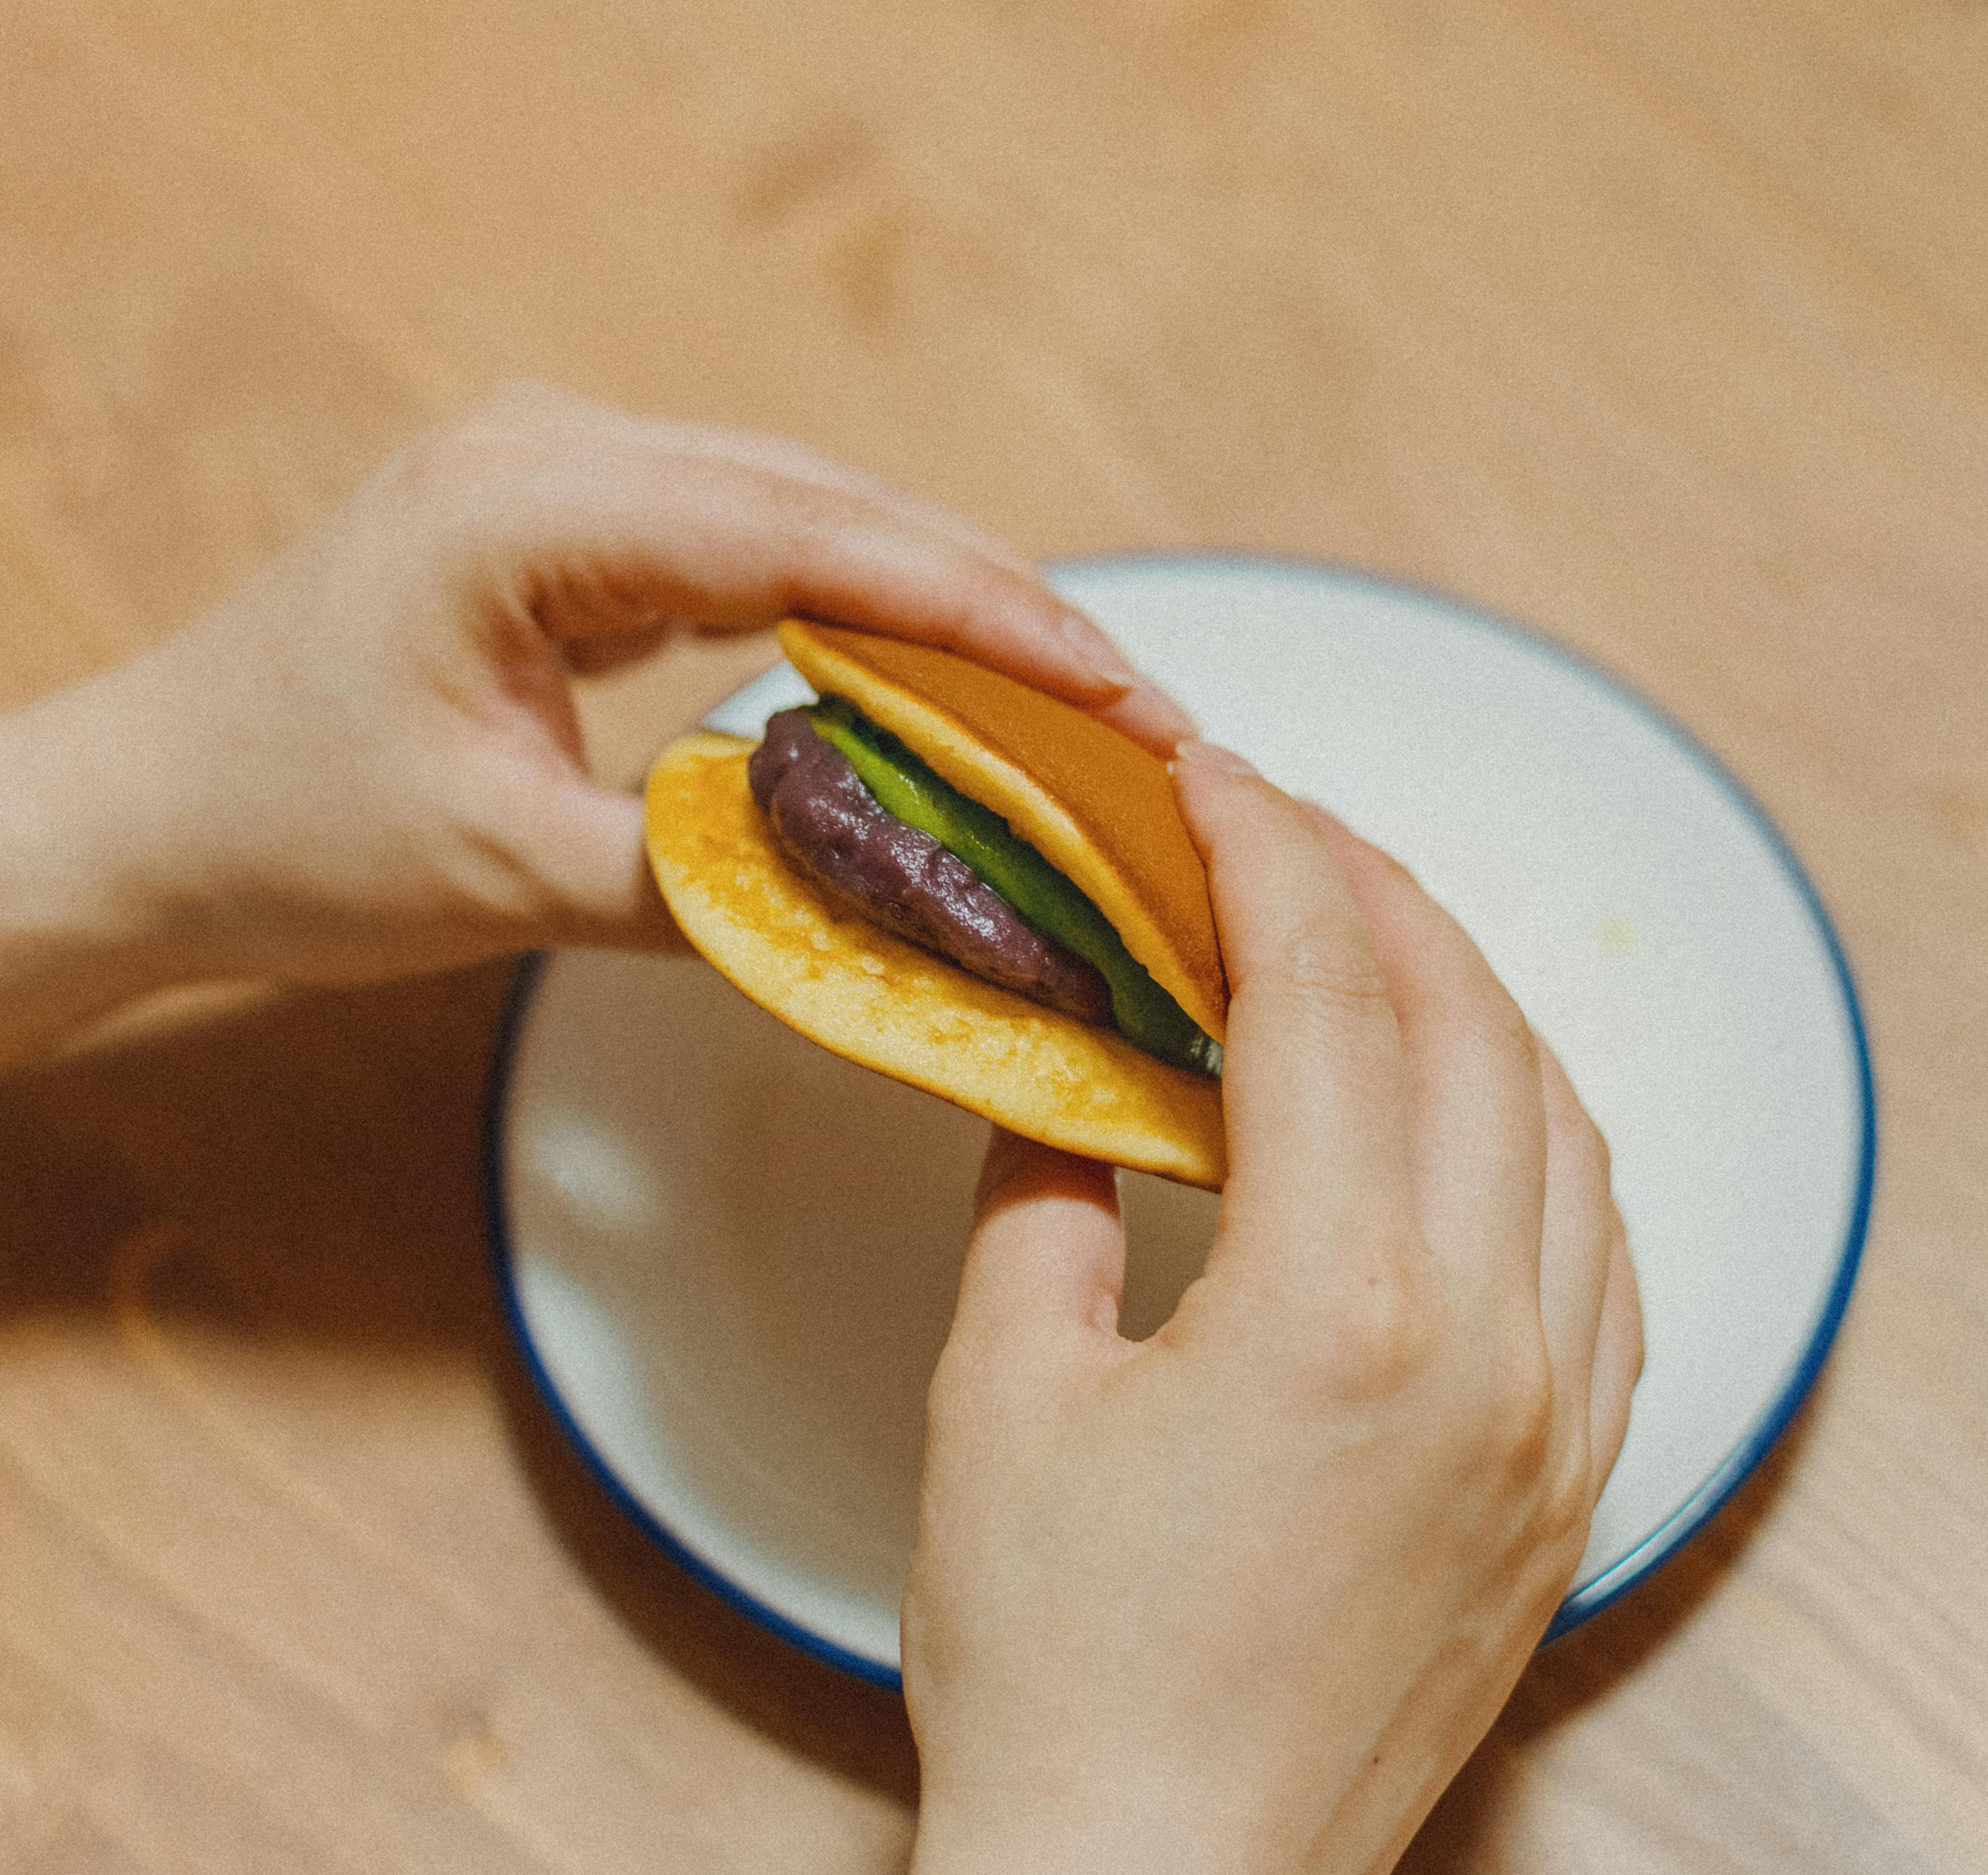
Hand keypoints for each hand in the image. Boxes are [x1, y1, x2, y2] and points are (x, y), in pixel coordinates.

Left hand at [0, 383, 1188, 1059]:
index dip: (977, 609)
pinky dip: (861, 612)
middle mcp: (553, 452)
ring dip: (942, 603)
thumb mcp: (504, 877)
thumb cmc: (282, 834)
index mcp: (524, 508)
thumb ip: (705, 883)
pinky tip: (946, 675)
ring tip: (1075, 696)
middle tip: (1134, 706)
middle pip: (831, 503)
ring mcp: (567, 479)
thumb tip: (891, 905)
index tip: (1110, 683)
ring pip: (809, 515)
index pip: (805, 535)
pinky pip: (757, 549)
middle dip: (994, 603)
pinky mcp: (579, 531)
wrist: (147, 814)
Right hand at [902, 741, 1641, 1874]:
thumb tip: (1074, 1080)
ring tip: (1376, 944)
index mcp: (1337, 1309)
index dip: (1265, 856)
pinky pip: (1604, 1253)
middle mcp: (1489, 1350)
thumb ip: (1045, 1196)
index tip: (1211, 778)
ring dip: (1472, 1003)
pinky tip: (1474, 1116)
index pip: (1324, 999)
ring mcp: (1556, 1425)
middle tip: (1280, 830)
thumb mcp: (1003, 1388)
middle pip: (1468, 1031)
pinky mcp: (1569, 1491)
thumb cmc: (1055, 1664)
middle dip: (1375, 892)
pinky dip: (1540, 1137)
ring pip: (1564, 1129)